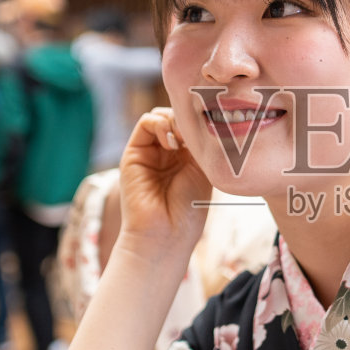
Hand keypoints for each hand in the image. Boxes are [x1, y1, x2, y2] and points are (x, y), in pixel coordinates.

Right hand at [118, 108, 211, 254]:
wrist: (165, 234)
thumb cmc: (188, 210)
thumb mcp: (203, 170)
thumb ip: (201, 143)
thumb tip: (202, 116)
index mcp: (186, 157)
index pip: (192, 125)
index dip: (202, 120)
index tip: (215, 125)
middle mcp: (167, 152)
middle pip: (177, 116)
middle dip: (189, 118)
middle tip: (200, 130)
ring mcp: (150, 151)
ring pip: (161, 115)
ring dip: (176, 119)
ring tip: (185, 139)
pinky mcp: (133, 153)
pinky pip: (146, 122)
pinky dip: (160, 123)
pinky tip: (172, 142)